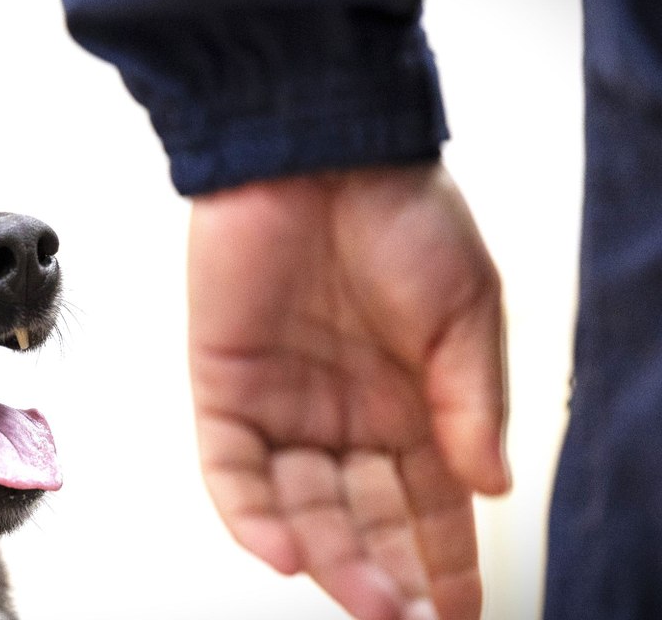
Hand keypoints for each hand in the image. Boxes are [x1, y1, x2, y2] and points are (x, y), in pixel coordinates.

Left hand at [187, 163, 509, 619]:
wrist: (317, 145)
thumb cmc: (398, 210)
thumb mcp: (464, 310)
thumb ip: (473, 403)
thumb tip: (492, 487)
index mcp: (412, 398)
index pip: (429, 503)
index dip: (446, 559)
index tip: (458, 610)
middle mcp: (346, 410)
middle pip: (365, 515)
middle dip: (387, 573)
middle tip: (408, 619)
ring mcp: (284, 400)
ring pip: (301, 503)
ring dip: (329, 556)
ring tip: (365, 601)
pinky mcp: (225, 381)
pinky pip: (232, 464)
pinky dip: (252, 512)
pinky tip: (284, 553)